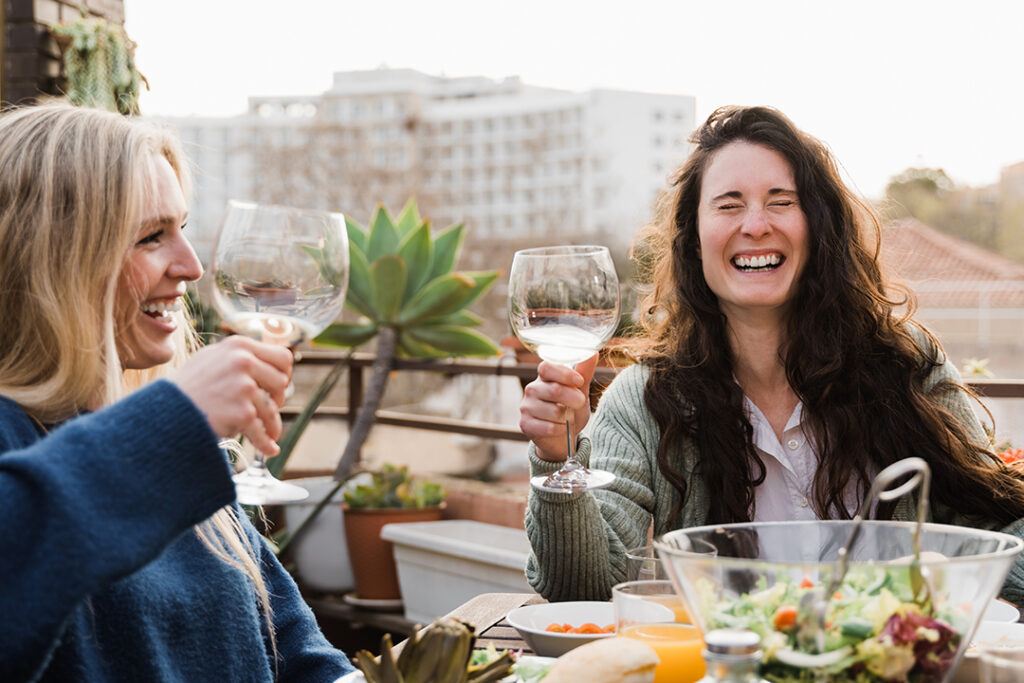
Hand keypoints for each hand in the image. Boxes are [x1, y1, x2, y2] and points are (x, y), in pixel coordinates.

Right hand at [170, 336, 292, 455]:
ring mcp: (243, 386)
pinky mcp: (242, 412)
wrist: (163, 411)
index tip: (276, 387)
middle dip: (277, 399)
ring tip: (269, 433)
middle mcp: (243, 361)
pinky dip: (266, 443)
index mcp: (239, 346)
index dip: (283, 374)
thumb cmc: (188, 387)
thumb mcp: (213, 358)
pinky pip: (262, 431)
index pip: (282, 357)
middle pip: (281, 383)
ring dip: (272, 425)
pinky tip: (270, 448)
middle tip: (268, 409)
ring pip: (273, 409)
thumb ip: (240, 356)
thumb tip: (273, 364)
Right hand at [519, 355, 598, 461]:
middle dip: (573, 398)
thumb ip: (584, 372)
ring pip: (553, 411)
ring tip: (566, 418)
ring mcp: (526, 407)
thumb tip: (592, 353)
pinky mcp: (525, 425)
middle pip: (554, 390)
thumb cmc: (571, 410)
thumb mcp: (580, 391)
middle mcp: (532, 390)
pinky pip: (548, 427)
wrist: (563, 438)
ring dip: (566, 417)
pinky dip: (560, 429)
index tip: (579, 382)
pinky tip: (560, 428)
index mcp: (544, 377)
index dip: (564, 374)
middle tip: (580, 402)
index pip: (546, 367)